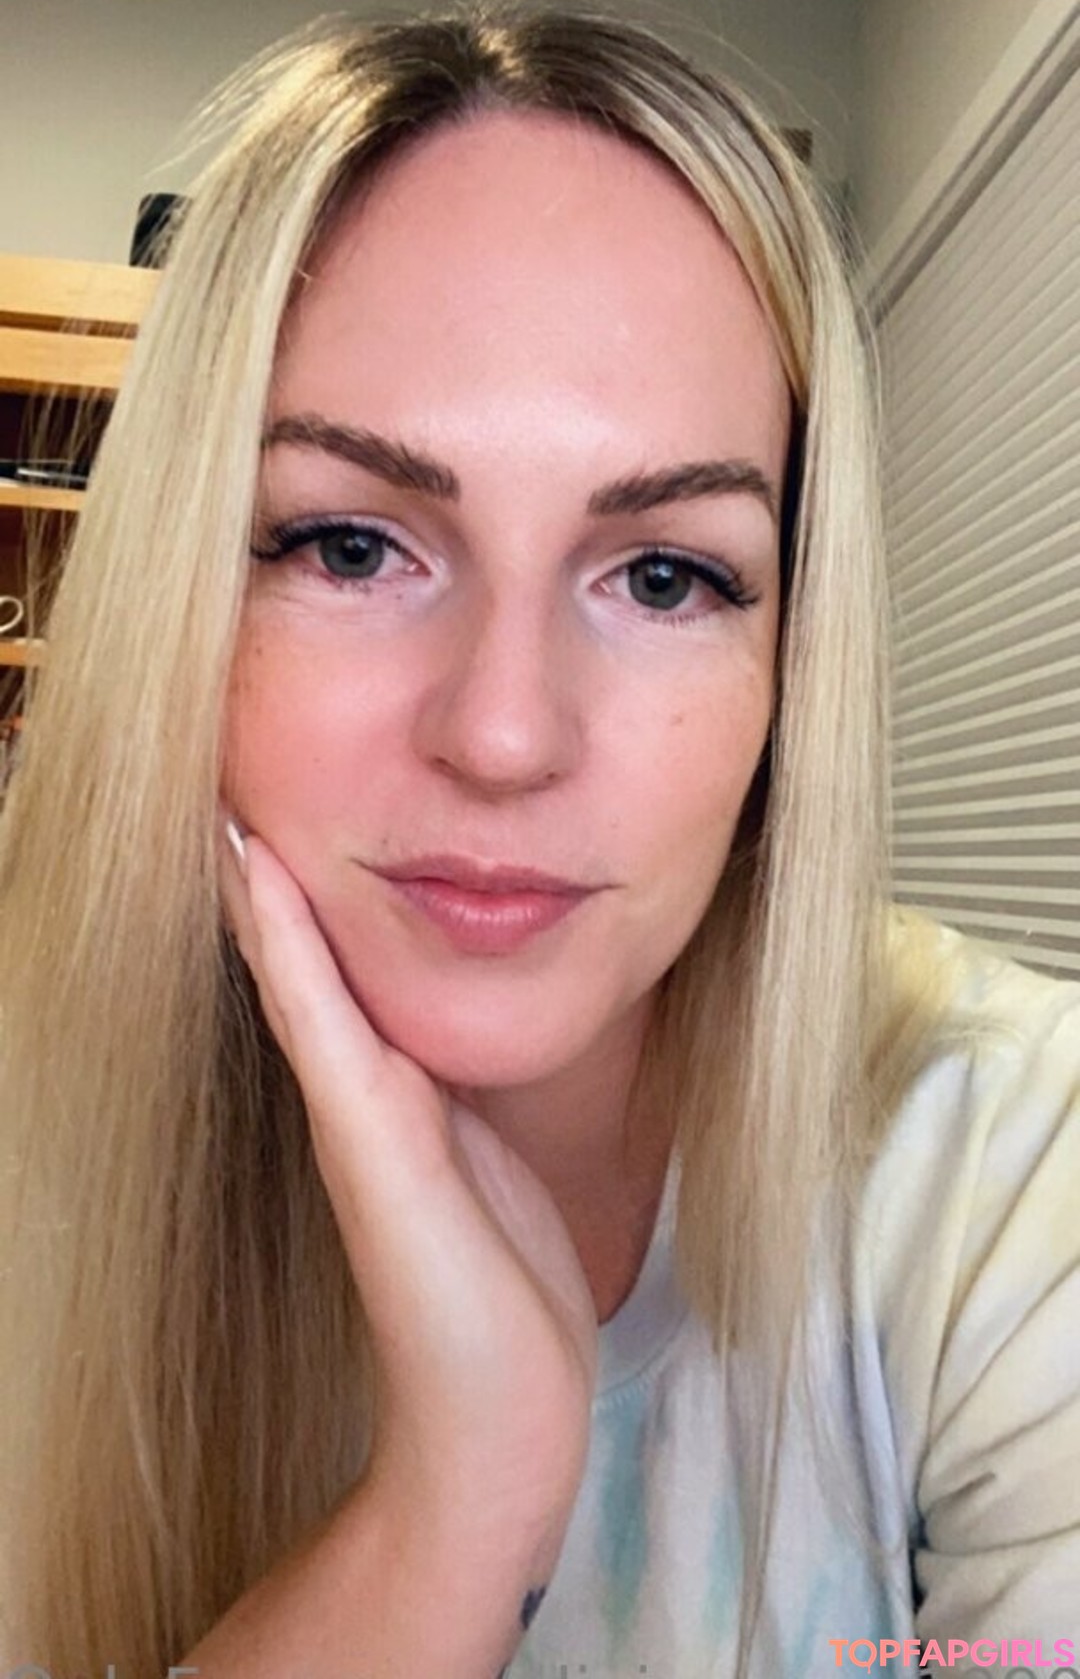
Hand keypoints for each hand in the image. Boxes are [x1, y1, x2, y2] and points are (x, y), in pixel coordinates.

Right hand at [216, 810, 597, 1533]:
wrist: (497, 1418)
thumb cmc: (500, 1293)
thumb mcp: (489, 1161)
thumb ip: (464, 1098)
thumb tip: (465, 1037)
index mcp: (392, 1096)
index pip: (336, 978)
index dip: (305, 899)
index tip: (279, 815)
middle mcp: (361, 1099)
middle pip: (303, 968)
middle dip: (271, 883)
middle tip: (234, 788)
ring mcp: (358, 1120)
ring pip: (298, 979)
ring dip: (262, 894)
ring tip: (230, 808)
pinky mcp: (371, 1147)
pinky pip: (322, 1024)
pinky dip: (289, 946)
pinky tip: (261, 876)